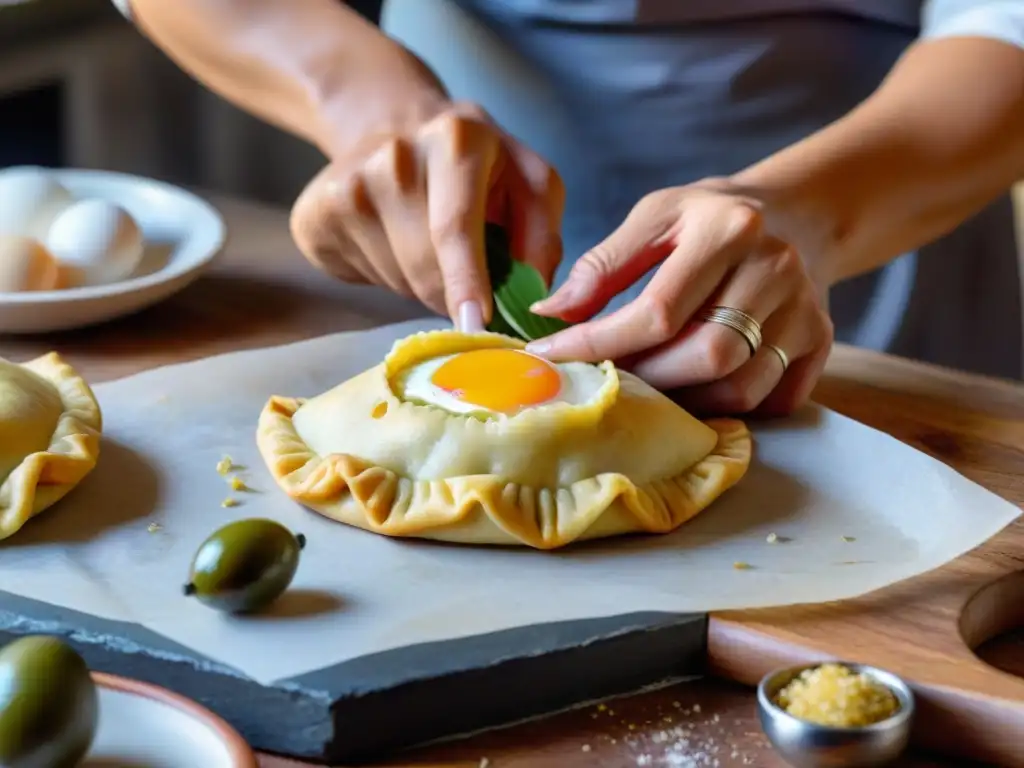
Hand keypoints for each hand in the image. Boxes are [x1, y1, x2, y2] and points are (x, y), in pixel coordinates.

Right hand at [290, 98, 564, 329]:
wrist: (393, 124)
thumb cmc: (477, 167)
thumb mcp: (528, 182)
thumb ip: (542, 236)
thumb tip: (533, 294)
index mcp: (456, 139)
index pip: (455, 226)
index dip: (465, 281)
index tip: (472, 324)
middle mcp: (394, 155)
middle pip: (425, 267)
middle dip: (452, 291)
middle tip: (465, 275)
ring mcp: (347, 183)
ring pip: (396, 278)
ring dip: (419, 282)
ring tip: (423, 242)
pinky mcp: (314, 212)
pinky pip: (359, 276)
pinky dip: (383, 274)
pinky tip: (389, 239)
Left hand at [525, 180, 833, 415]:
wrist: (794, 213)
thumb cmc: (710, 217)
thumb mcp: (656, 216)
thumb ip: (603, 265)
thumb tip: (552, 312)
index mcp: (729, 228)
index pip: (657, 310)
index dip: (599, 344)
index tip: (551, 356)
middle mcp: (776, 268)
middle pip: (707, 356)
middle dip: (648, 379)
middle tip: (609, 379)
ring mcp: (806, 308)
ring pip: (741, 387)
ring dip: (686, 401)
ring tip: (651, 385)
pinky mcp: (822, 339)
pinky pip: (774, 400)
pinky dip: (730, 408)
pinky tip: (698, 391)